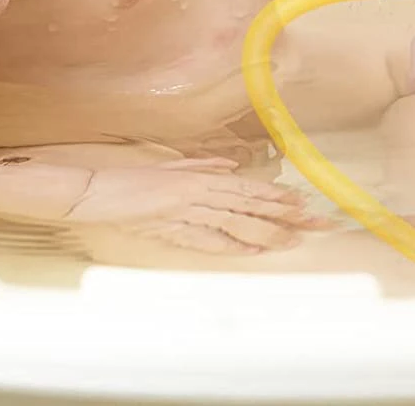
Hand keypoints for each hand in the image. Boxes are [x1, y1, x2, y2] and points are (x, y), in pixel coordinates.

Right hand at [65, 158, 332, 254]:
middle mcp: (200, 189)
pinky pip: (209, 235)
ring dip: (269, 229)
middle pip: (252, 203)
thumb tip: (229, 166)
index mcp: (201, 177)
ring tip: (297, 237)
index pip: (249, 189)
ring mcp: (188, 206)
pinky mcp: (173, 222)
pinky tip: (255, 249)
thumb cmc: (130, 179)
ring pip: (238, 218)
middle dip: (287, 214)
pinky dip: (233, 242)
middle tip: (318, 222)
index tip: (304, 204)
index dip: (278, 197)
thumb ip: (201, 167)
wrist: (96, 188)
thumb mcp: (170, 169)